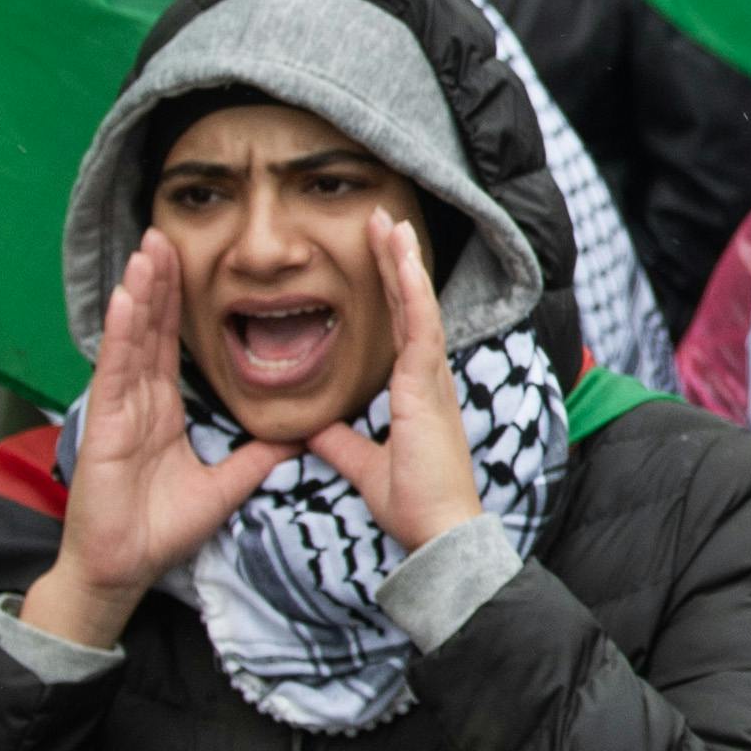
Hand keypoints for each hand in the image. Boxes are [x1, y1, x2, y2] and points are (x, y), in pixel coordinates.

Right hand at [26, 236, 287, 648]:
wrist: (124, 567)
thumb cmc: (159, 529)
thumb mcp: (224, 487)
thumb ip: (256, 458)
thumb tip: (296, 437)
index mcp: (164, 409)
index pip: (174, 344)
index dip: (181, 304)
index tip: (191, 264)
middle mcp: (139, 400)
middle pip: (151, 329)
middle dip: (159, 282)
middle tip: (167, 234)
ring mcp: (120, 408)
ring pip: (132, 339)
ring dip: (139, 293)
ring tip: (149, 250)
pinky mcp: (106, 424)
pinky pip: (116, 370)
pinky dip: (121, 333)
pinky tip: (126, 298)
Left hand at [304, 213, 481, 549]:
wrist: (437, 531)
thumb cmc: (414, 504)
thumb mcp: (364, 466)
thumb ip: (341, 443)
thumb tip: (313, 428)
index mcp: (416, 392)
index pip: (401, 327)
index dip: (391, 287)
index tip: (379, 251)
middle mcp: (428, 378)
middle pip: (411, 306)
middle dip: (396, 261)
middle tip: (383, 219)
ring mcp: (432, 380)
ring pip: (418, 307)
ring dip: (404, 263)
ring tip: (392, 223)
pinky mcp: (429, 388)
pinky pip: (421, 329)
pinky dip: (414, 293)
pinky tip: (404, 262)